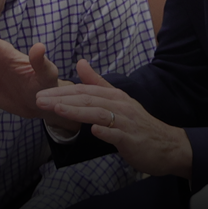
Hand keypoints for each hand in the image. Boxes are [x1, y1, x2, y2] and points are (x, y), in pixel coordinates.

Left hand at [34, 61, 193, 177]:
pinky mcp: (132, 139)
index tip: (41, 94)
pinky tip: (93, 132)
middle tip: (39, 101)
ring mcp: (126, 122)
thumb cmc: (139, 125)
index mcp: (115, 96)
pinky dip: (106, 132)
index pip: (85, 91)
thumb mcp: (119, 101)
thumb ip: (99, 83)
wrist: (167, 146)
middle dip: (62, 99)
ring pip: (99, 114)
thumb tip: (80, 62)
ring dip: (78, 112)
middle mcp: (120, 106)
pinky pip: (117, 135)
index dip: (62, 92)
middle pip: (88, 99)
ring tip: (57, 110)